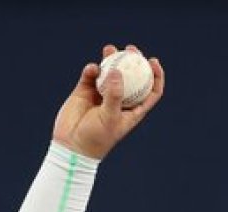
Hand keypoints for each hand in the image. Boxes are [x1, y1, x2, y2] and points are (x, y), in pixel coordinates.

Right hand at [52, 44, 165, 158]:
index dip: (156, 75)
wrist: (72, 146)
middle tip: (131, 49)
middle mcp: (120, 100)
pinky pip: (91, 75)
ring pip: (110, 72)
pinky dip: (92, 69)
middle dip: (133, 61)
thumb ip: (114, 95)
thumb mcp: (110, 118)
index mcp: (133, 109)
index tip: (153, 61)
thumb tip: (117, 71)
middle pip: (131, 77)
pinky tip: (91, 68)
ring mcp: (102, 94)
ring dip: (111, 59)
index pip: (151, 91)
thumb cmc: (96, 138)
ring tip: (109, 49)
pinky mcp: (85, 91)